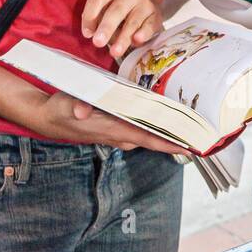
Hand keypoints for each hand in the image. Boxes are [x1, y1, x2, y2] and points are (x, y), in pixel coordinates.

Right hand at [30, 90, 184, 152]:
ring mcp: (120, 134)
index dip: (169, 143)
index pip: (147, 138)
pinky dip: (158, 128)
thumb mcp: (66, 104)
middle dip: (178, 140)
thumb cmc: (60, 110)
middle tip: (203, 136)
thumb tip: (82, 110)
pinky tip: (170, 121)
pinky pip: (143, 131)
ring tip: (193, 128)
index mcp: (113, 129)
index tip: (191, 146)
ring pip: (151, 136)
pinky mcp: (118, 129)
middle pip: (155, 140)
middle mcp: (121, 135)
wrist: (48, 118)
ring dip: (170, 134)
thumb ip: (75, 106)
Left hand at [81, 0, 163, 59]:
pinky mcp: (156, 16)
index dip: (89, 16)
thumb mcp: (110, 8)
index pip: (97, 0)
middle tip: (98, 42)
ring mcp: (144, 5)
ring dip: (123, 38)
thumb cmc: (125, 10)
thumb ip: (99, 20)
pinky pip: (149, 25)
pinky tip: (137, 40)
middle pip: (116, 11)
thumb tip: (91, 34)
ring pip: (132, 22)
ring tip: (115, 52)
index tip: (87, 34)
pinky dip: (143, 33)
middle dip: (106, 27)